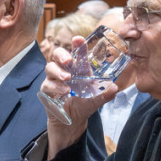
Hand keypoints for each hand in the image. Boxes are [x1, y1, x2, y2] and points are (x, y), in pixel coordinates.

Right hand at [40, 39, 114, 156]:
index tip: (78, 39)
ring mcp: (54, 80)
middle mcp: (64, 70)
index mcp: (77, 69)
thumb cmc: (83, 105)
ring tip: (67, 78)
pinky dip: (55, 87)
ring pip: (50, 68)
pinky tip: (64, 91)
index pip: (76, 52)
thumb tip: (114, 87)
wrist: (72, 121)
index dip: (77, 45)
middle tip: (69, 60)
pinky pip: (47, 85)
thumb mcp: (96, 100)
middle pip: (57, 55)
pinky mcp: (47, 91)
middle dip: (62, 55)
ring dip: (58, 72)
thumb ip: (105, 94)